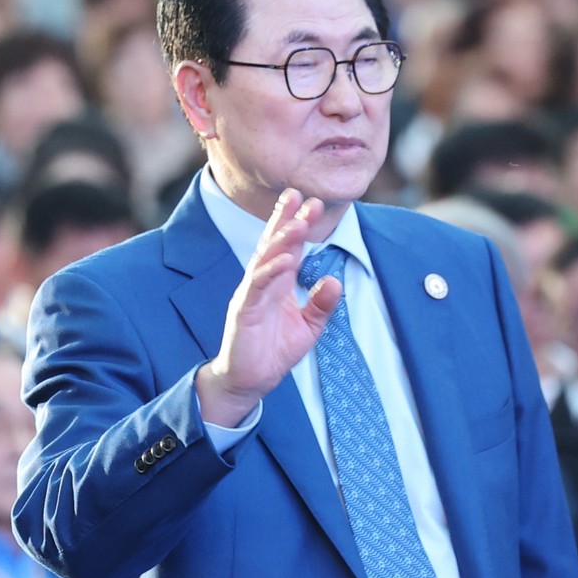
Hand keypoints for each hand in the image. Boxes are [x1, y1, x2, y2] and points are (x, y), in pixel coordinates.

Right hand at [194, 188, 343, 429]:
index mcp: (278, 282)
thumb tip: (333, 280)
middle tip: (302, 196)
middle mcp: (262, 283)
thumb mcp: (309, 327)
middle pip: (274, 244)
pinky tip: (285, 261)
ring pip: (264, 260)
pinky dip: (270, 272)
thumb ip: (322, 304)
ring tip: (298, 224)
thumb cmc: (274, 352)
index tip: (312, 202)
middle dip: (287, 219)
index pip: (288, 247)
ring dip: (281, 241)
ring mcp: (251, 294)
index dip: (298, 223)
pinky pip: (257, 287)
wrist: (249, 381)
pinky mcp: (243, 311)